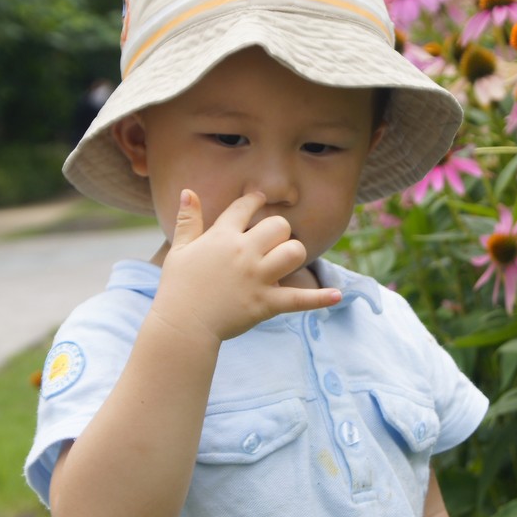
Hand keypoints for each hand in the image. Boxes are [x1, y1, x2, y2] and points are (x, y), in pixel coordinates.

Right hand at [151, 190, 339, 342]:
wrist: (182, 325)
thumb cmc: (178, 287)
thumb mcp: (180, 250)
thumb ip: (188, 220)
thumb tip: (188, 191)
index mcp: (223, 237)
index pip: (245, 207)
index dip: (254, 200)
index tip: (258, 199)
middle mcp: (244, 253)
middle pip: (279, 226)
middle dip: (278, 231)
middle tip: (270, 242)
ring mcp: (258, 278)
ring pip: (294, 252)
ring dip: (292, 254)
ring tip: (284, 261)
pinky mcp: (266, 303)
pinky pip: (300, 299)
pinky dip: (320, 298)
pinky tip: (338, 295)